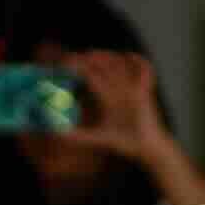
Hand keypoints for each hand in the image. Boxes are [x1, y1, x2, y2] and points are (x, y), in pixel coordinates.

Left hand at [65, 44, 172, 164]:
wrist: (146, 149)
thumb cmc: (125, 141)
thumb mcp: (97, 137)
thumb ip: (79, 136)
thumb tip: (59, 133)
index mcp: (108, 97)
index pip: (93, 76)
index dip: (81, 68)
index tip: (68, 65)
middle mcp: (119, 89)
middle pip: (106, 66)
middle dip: (93, 60)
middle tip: (79, 58)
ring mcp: (132, 88)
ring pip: (122, 64)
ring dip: (109, 58)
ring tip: (94, 56)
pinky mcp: (145, 91)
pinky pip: (145, 70)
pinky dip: (138, 61)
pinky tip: (127, 56)